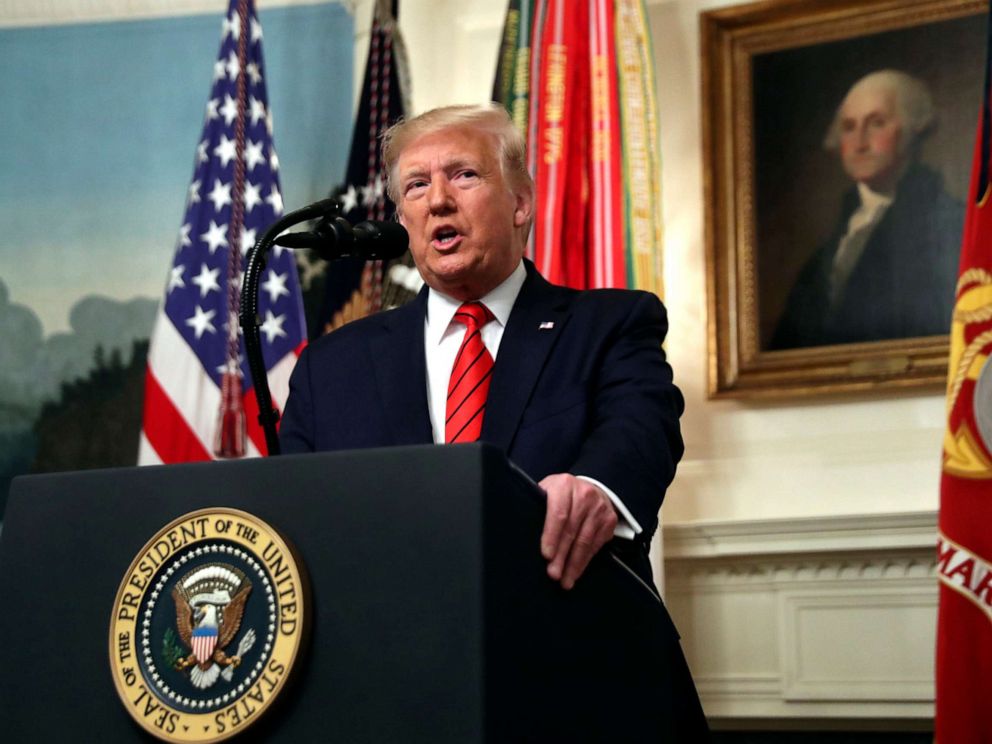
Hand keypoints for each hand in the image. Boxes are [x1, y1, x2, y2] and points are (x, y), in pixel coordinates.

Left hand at [538, 473, 617, 589]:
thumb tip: (523, 531)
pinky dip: (585, 561)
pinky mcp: (609, 520)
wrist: (588, 488)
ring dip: (574, 563)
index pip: (558, 514)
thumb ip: (538, 506)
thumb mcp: (546, 492)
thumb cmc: (560, 494)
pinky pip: (596, 545)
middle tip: (553, 574)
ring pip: (585, 541)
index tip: (546, 555)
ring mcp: (599, 508)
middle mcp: (584, 495)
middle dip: (562, 555)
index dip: (552, 536)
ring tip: (565, 580)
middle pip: (571, 530)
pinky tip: (577, 571)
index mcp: (564, 486)